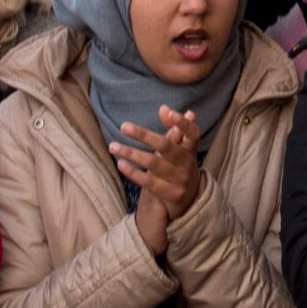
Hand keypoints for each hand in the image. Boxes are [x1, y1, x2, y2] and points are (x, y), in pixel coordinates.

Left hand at [115, 106, 204, 254]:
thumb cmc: (179, 165)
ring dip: (132, 154)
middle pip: (166, 146)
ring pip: (153, 164)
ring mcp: (179, 180)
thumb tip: (163, 108)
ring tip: (113, 146)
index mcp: (190, 149)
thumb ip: (173, 128)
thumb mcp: (180, 148)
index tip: (169, 112)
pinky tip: (120, 164)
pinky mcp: (169, 194)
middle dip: (144, 135)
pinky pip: (148, 182)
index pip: (192, 133)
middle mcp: (187, 163)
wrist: (188, 199)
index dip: (183, 123)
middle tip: (124, 126)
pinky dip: (133, 172)